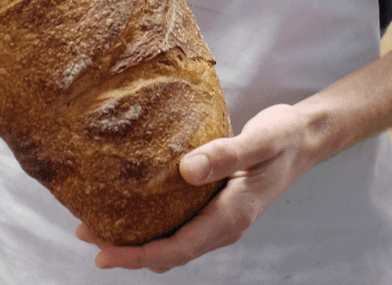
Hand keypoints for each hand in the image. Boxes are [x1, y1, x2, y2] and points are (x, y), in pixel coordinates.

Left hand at [76, 102, 322, 272]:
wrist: (305, 136)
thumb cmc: (283, 136)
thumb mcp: (259, 140)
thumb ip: (225, 154)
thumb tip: (185, 170)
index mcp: (232, 216)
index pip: (178, 249)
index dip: (138, 255)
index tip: (102, 252)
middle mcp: (224, 224)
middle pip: (170, 252)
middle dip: (128, 250)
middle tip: (86, 231)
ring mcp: (221, 216)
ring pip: (174, 240)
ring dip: (139, 237)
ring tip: (100, 220)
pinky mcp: (218, 202)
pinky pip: (181, 223)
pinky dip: (155, 222)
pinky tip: (136, 202)